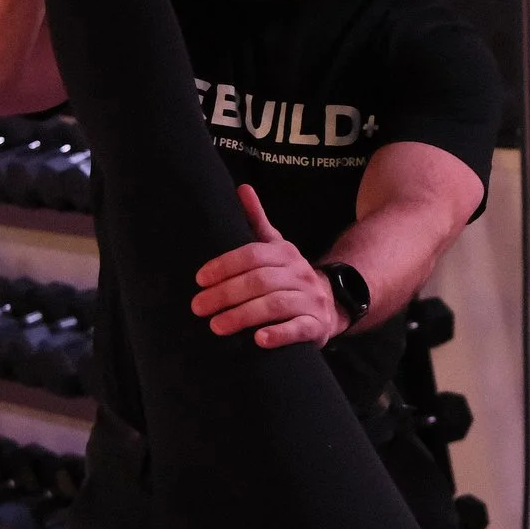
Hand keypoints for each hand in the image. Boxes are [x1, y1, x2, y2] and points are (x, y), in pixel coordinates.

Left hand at [192, 185, 345, 346]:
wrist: (331, 302)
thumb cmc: (290, 276)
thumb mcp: (276, 247)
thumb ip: (256, 221)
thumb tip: (242, 188)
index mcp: (285, 254)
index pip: (252, 255)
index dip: (225, 265)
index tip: (199, 279)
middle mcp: (300, 274)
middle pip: (260, 281)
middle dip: (226, 294)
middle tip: (198, 307)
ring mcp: (310, 300)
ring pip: (276, 305)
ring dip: (244, 315)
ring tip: (217, 326)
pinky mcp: (316, 326)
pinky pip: (299, 329)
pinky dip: (279, 335)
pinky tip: (259, 340)